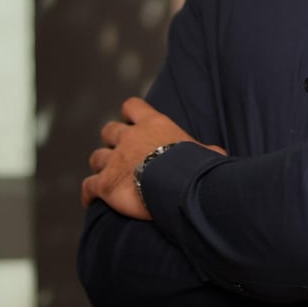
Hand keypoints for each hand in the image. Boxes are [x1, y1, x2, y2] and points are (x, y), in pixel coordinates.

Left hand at [81, 97, 225, 218]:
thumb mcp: (203, 152)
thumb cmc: (193, 165)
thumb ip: (205, 150)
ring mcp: (114, 160)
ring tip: (109, 176)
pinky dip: (88, 193)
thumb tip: (219, 154)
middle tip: (121, 152)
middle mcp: (129, 137)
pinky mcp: (104, 183)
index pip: (132, 106)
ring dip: (101, 165)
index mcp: (153, 124)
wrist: (177, 184)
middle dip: (112, 140)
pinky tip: (91, 200)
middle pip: (109, 130)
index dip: (130, 113)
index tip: (131, 120)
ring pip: (97, 157)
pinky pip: (88, 186)